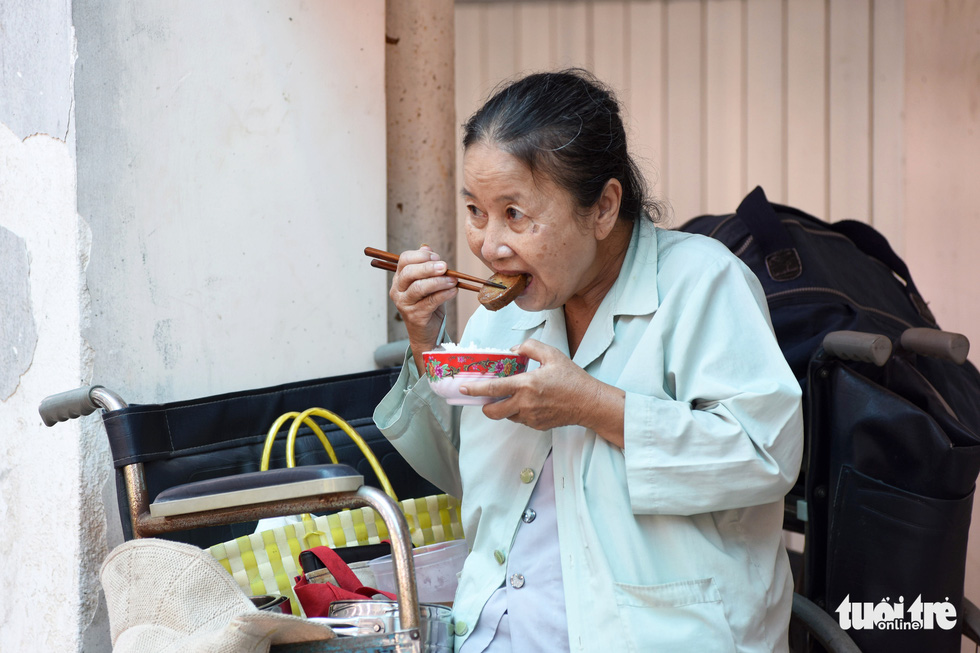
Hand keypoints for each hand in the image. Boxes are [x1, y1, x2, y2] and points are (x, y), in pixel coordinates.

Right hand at [389, 246, 457, 373]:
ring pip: (419, 287)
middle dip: (429, 267)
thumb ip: (426, 266)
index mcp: (399, 279)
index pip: (404, 260)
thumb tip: (426, 246)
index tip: (437, 257)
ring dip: (439, 281)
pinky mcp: (415, 316)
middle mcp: (398, 290)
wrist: (426, 333)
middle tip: (445, 266)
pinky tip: (453, 291)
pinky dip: (444, 294)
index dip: (421, 255)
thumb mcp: (427, 283)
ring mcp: (404, 304)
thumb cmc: (427, 305)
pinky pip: (430, 302)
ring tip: (453, 280)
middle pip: (409, 272)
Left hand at [459, 339, 625, 445]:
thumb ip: (530, 347)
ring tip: (513, 396)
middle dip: (484, 406)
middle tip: (485, 398)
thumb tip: (514, 349)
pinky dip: (518, 412)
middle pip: (492, 412)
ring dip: (504, 408)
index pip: (492, 389)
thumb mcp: (552, 355)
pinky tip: (529, 402)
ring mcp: (530, 417)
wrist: (589, 403)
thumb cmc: (572, 378)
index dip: (474, 389)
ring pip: (506, 416)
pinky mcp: (537, 426)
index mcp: (526, 385)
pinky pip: (520, 420)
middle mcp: (525, 404)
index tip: (462, 387)